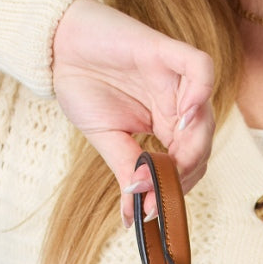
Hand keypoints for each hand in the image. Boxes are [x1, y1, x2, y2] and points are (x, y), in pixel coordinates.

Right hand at [51, 0, 215, 224]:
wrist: (57, 47)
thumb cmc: (83, 88)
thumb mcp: (105, 140)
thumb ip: (126, 170)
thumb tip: (135, 216)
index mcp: (165, 126)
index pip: (188, 163)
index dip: (174, 187)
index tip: (151, 209)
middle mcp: (176, 105)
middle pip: (201, 145)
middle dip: (184, 174)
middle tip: (158, 190)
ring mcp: (174, 79)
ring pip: (205, 115)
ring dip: (193, 145)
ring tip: (169, 162)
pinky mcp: (166, 51)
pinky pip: (200, 68)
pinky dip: (200, 92)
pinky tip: (185, 114)